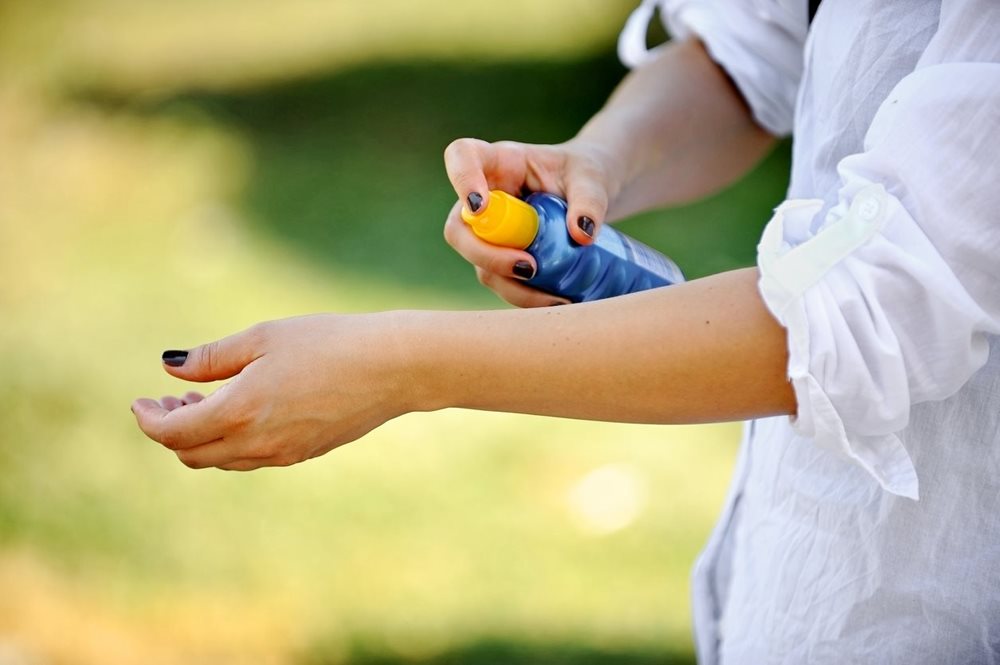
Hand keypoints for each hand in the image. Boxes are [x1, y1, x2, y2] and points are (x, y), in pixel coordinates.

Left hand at [131, 313, 413, 469]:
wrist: (392, 368)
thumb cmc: (328, 342)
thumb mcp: (264, 338)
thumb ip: (212, 357)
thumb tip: (170, 368)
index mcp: (239, 412)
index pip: (173, 433)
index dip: (148, 420)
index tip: (141, 402)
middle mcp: (256, 443)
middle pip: (192, 455)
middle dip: (170, 431)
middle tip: (168, 401)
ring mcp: (282, 454)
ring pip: (222, 461)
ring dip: (200, 438)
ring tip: (202, 401)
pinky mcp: (303, 453)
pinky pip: (252, 458)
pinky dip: (231, 442)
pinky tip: (242, 412)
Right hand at [442, 138, 621, 307]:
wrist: (592, 196)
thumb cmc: (586, 174)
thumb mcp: (593, 178)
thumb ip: (589, 200)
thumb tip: (582, 235)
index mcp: (500, 162)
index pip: (462, 157)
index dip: (461, 180)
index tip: (479, 206)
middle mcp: (486, 197)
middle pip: (459, 227)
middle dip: (486, 254)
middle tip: (528, 268)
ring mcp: (490, 231)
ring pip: (479, 264)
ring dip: (510, 285)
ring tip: (556, 297)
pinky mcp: (503, 258)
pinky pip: (502, 281)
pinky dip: (525, 296)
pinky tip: (557, 300)